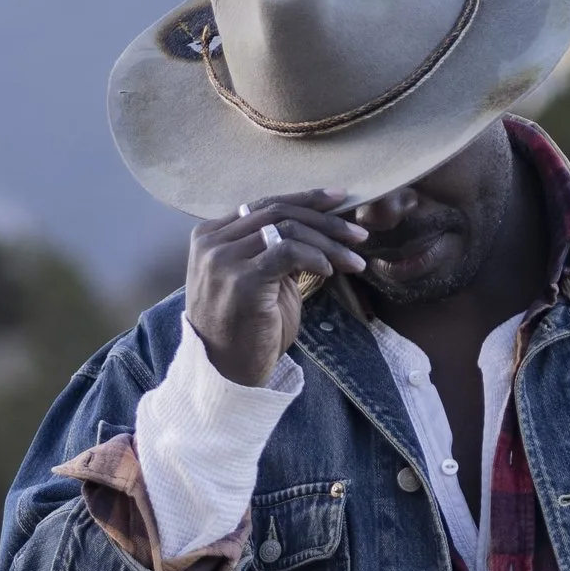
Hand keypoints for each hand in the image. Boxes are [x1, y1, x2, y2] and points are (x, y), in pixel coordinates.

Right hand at [186, 194, 367, 384]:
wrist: (226, 372)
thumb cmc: (246, 328)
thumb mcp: (257, 278)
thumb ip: (273, 249)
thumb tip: (317, 224)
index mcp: (211, 236)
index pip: (264, 204)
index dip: (305, 199)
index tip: (340, 199)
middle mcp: (212, 243)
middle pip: (278, 212)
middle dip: (325, 219)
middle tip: (358, 233)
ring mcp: (223, 260)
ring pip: (287, 229)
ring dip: (328, 242)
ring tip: (354, 259)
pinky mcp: (242, 280)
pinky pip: (288, 252)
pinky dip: (315, 257)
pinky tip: (330, 271)